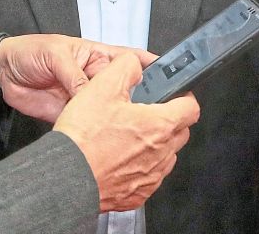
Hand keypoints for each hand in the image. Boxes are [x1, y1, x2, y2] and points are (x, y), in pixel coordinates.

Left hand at [0, 33, 153, 122]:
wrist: (3, 74)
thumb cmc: (31, 52)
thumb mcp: (56, 54)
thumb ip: (74, 74)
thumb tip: (89, 93)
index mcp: (99, 56)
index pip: (133, 60)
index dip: (152, 68)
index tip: (169, 79)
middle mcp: (97, 79)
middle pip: (126, 90)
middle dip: (138, 100)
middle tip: (147, 111)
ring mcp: (87, 99)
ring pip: (109, 111)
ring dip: (115, 118)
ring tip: (123, 127)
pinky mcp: (74, 117)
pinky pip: (89, 126)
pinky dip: (95, 133)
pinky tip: (100, 137)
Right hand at [53, 53, 200, 212]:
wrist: (66, 178)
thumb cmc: (84, 139)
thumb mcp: (103, 86)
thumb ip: (126, 67)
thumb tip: (135, 63)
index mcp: (160, 125)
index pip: (192, 108)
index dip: (184, 97)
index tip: (174, 96)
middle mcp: (161, 153)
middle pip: (180, 132)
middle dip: (169, 120)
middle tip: (146, 113)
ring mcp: (151, 177)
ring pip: (165, 156)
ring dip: (154, 145)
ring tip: (128, 137)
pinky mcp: (138, 195)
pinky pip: (149, 177)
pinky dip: (140, 167)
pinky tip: (119, 159)